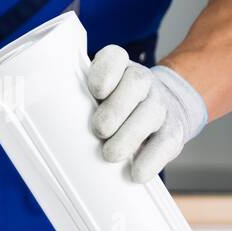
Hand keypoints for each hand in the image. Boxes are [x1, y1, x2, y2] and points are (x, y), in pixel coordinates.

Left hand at [87, 46, 207, 182]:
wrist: (163, 109)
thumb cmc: (116, 106)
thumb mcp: (98, 97)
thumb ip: (78, 102)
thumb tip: (57, 131)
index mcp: (120, 67)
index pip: (114, 57)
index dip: (105, 73)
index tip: (96, 92)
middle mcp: (143, 80)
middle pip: (135, 84)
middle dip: (114, 110)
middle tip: (99, 131)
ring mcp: (161, 104)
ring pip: (151, 113)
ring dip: (129, 136)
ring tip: (111, 155)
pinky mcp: (174, 131)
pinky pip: (166, 142)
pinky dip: (151, 159)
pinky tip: (137, 172)